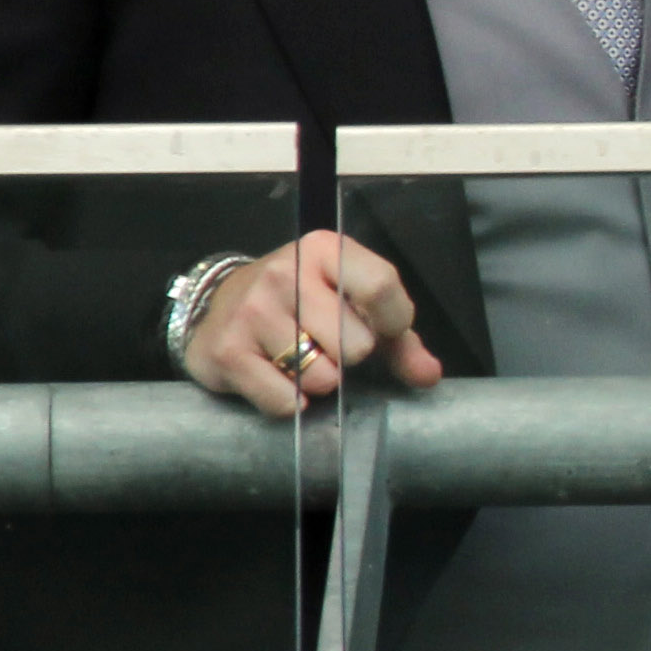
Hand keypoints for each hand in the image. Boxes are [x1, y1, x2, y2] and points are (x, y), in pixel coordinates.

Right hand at [183, 232, 443, 421]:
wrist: (222, 305)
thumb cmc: (303, 303)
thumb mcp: (353, 305)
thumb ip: (399, 341)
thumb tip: (429, 375)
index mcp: (326, 250)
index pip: (382, 288)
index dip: (393, 323)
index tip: (383, 330)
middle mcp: (287, 273)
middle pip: (356, 345)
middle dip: (349, 356)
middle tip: (326, 343)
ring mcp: (253, 311)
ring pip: (323, 377)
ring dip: (320, 380)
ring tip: (300, 358)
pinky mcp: (226, 350)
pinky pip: (285, 400)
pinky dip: (289, 401)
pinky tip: (276, 375)